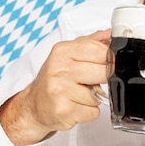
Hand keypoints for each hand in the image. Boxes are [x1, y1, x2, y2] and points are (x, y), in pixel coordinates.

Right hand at [0, 29, 112, 145]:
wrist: (33, 106)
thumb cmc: (53, 80)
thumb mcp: (68, 55)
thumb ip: (90, 43)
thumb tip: (110, 33)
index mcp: (63, 51)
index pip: (101, 51)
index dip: (111, 60)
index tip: (109, 65)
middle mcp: (60, 68)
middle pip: (104, 72)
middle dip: (104, 80)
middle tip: (92, 82)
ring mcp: (61, 90)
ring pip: (100, 95)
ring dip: (95, 99)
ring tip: (79, 95)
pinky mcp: (64, 110)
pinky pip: (93, 111)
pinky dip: (89, 112)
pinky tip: (76, 106)